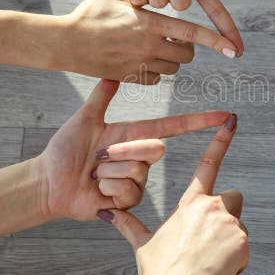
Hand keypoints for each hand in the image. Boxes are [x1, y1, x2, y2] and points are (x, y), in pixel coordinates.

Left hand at [34, 78, 230, 220]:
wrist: (49, 181)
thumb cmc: (65, 149)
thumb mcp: (84, 118)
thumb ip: (102, 95)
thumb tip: (113, 72)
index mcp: (135, 135)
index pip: (174, 126)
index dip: (200, 121)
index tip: (225, 114)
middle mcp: (140, 157)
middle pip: (154, 148)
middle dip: (122, 151)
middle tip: (97, 156)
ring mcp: (136, 180)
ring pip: (137, 171)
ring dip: (109, 172)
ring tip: (93, 174)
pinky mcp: (128, 201)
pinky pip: (128, 191)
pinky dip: (106, 189)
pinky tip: (96, 191)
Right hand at [59, 0, 240, 82]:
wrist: (67, 43)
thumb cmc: (90, 13)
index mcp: (150, 23)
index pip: (191, 33)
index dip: (215, 40)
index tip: (234, 49)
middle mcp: (149, 46)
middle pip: (186, 54)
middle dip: (187, 47)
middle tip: (178, 39)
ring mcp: (141, 63)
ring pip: (173, 67)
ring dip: (172, 59)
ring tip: (161, 46)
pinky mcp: (131, 76)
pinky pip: (156, 77)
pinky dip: (156, 71)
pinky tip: (145, 59)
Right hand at [104, 116, 247, 274]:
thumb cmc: (159, 271)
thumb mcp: (143, 244)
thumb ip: (129, 224)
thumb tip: (107, 212)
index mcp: (190, 203)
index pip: (207, 164)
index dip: (220, 140)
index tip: (232, 120)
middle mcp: (212, 206)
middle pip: (233, 197)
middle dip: (228, 212)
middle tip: (212, 238)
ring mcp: (230, 222)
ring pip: (239, 225)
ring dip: (231, 240)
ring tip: (210, 260)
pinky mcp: (243, 240)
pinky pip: (245, 247)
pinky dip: (236, 259)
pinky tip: (219, 270)